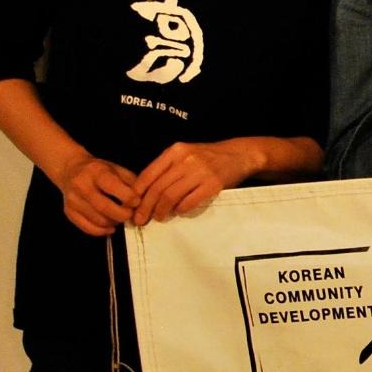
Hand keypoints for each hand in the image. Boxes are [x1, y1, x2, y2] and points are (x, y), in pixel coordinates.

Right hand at [54, 153, 139, 236]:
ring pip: (97, 220)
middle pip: (104, 207)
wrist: (70, 170)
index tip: (137, 202)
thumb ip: (130, 182)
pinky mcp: (69, 212)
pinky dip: (102, 231)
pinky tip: (111, 227)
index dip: (128, 197)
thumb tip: (142, 199)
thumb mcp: (116, 169)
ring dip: (114, 223)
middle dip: (123, 214)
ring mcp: (72, 200)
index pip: (112, 186)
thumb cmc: (99, 171)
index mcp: (95, 171)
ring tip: (120, 218)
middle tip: (131, 215)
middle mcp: (81, 185)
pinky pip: (88, 228)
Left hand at [132, 140, 260, 224]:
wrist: (238, 155)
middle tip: (140, 219)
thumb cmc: (208, 157)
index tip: (133, 206)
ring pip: (170, 196)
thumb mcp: (185, 155)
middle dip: (146, 207)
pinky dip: (181, 210)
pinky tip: (179, 212)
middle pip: (157, 188)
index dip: (138, 193)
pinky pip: (189, 202)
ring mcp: (200, 172)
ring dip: (161, 211)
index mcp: (175, 151)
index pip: (148, 174)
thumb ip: (167, 169)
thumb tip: (145, 193)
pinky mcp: (213, 184)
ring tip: (158, 217)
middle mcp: (185, 160)